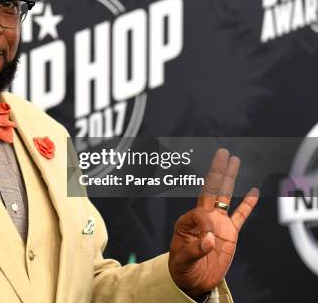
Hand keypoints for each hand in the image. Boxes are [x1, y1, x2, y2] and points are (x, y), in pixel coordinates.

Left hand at [168, 148, 258, 298]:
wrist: (192, 282)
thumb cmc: (182, 269)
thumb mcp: (183, 260)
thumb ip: (196, 249)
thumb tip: (211, 239)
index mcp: (187, 221)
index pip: (199, 212)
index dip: (205, 224)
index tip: (208, 240)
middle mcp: (202, 218)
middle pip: (210, 189)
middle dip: (216, 171)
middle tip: (222, 153)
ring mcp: (217, 223)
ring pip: (224, 196)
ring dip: (229, 179)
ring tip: (234, 161)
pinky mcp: (229, 233)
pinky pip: (240, 215)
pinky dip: (247, 204)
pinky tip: (253, 190)